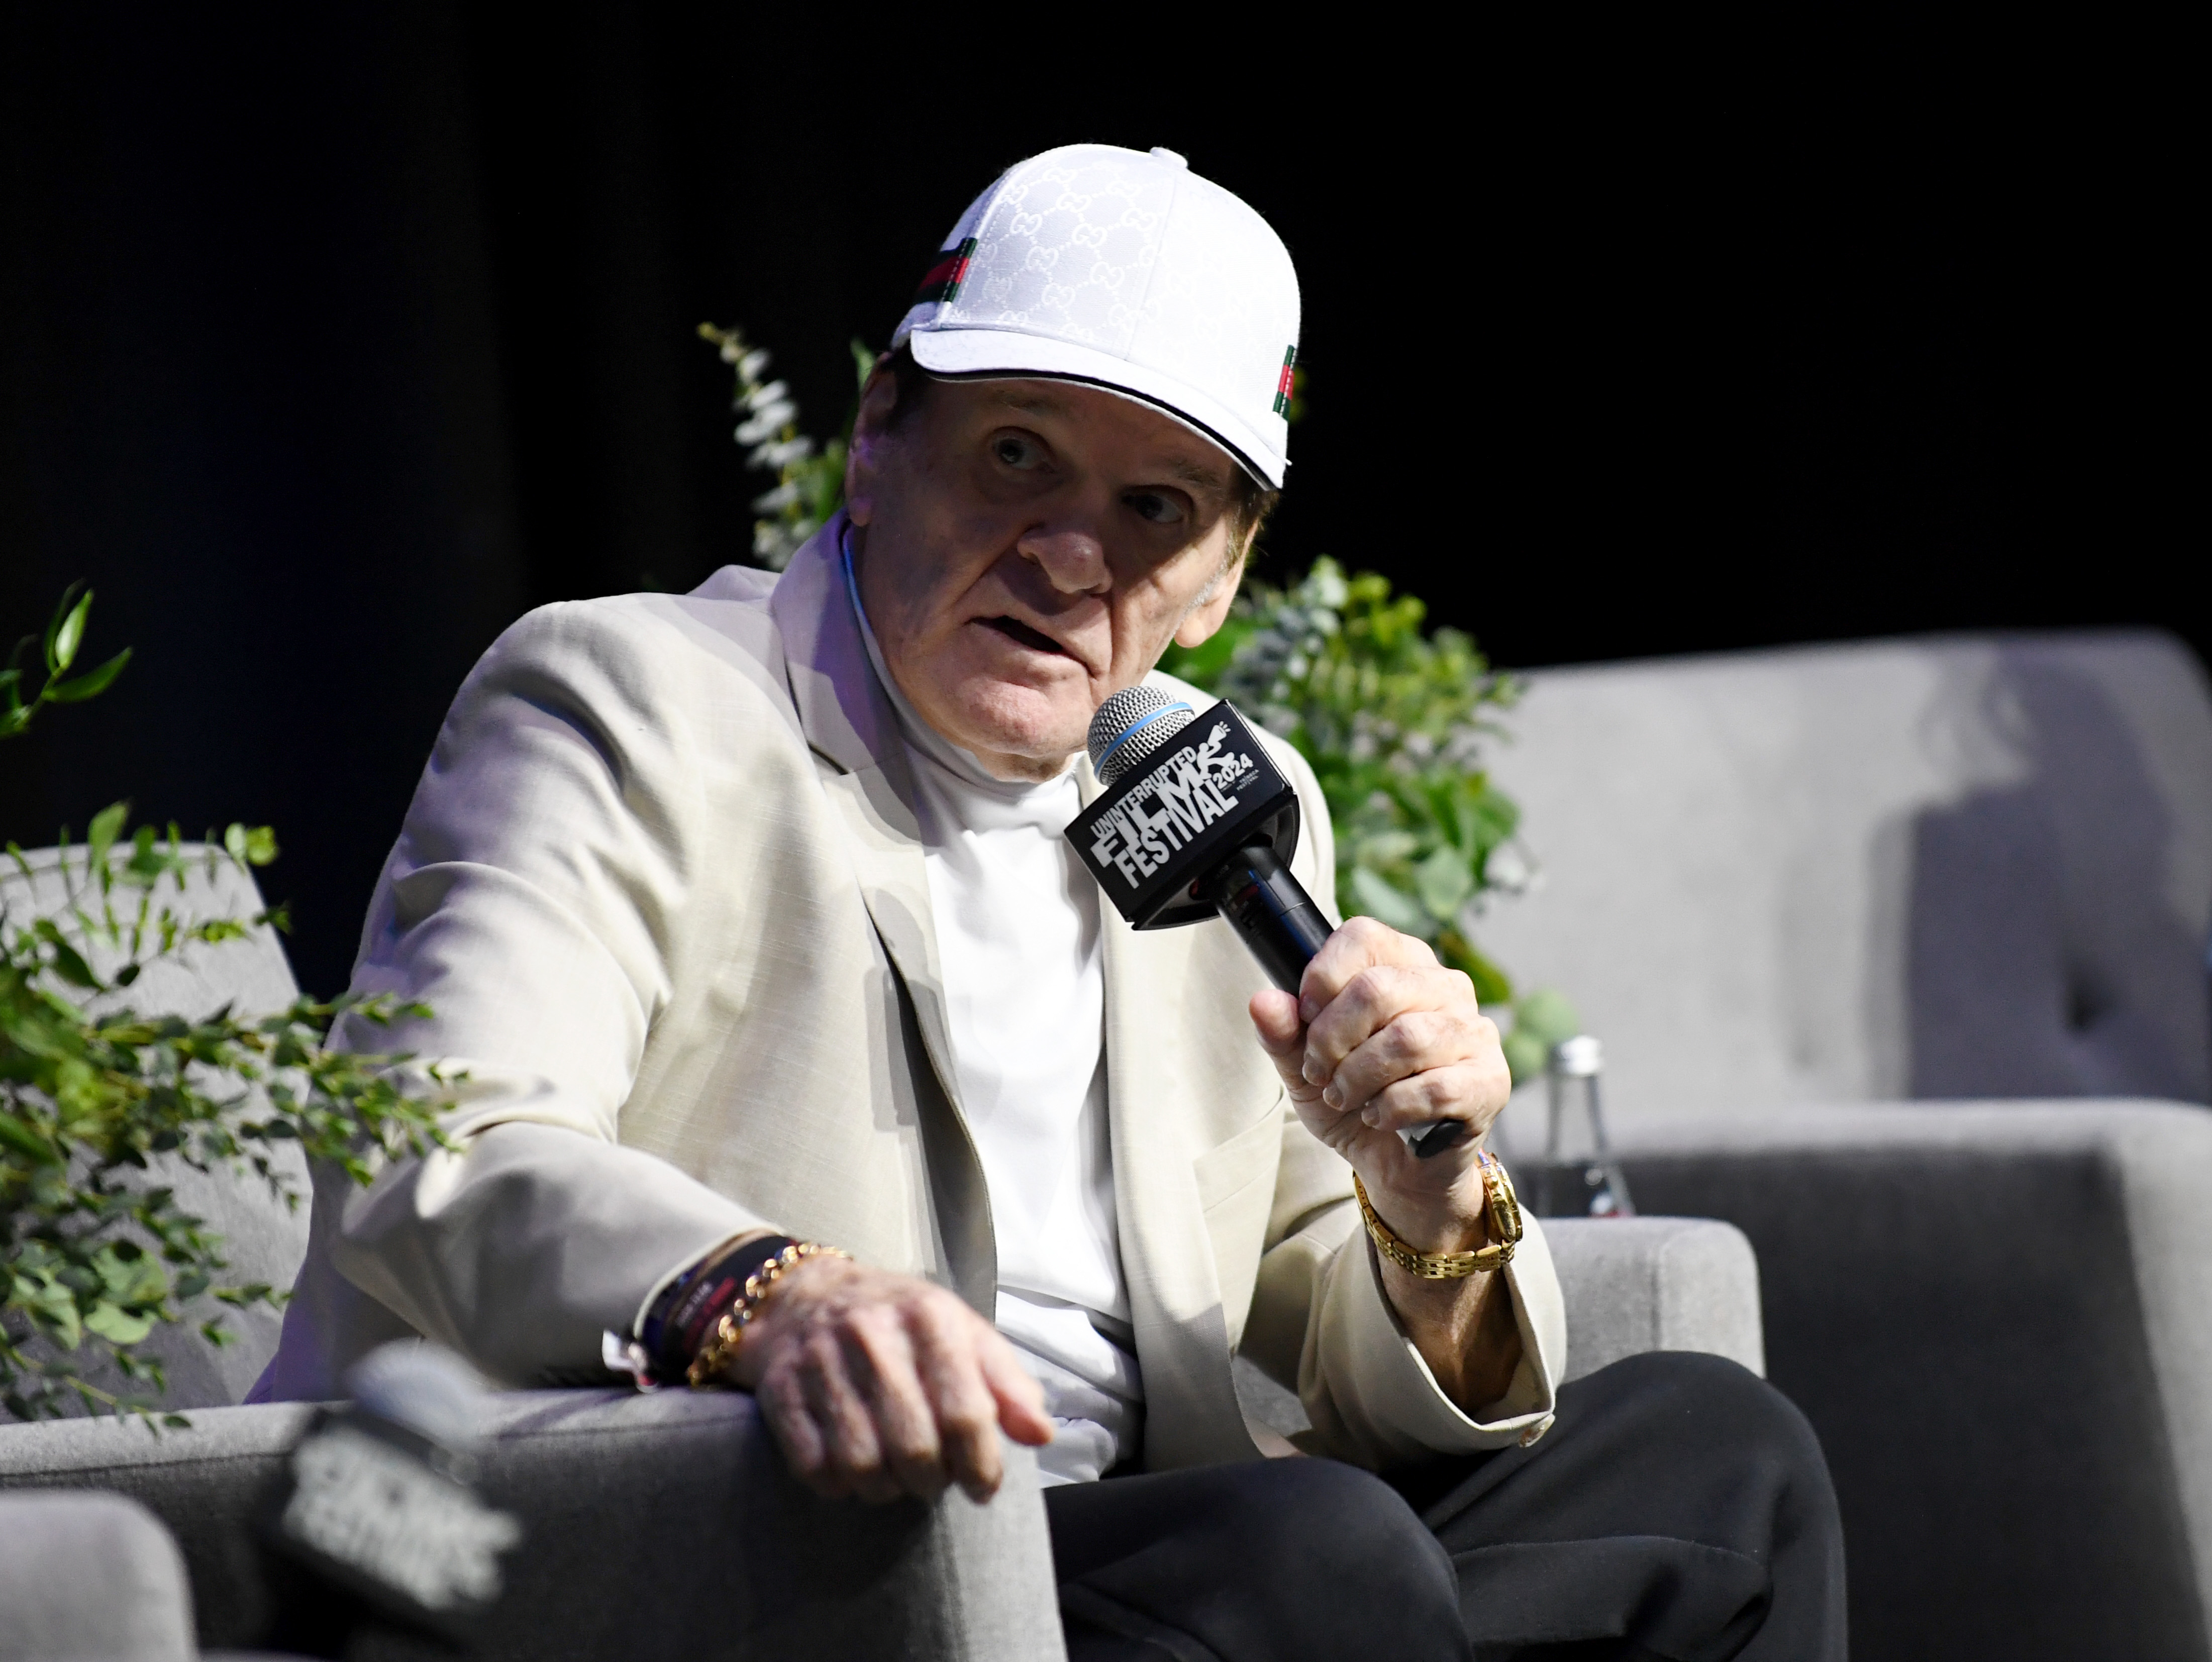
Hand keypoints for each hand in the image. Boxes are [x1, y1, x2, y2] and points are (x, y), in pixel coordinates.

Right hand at [725, 1256, 1052, 1503]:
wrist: (806, 1293)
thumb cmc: (900, 1323)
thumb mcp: (962, 1333)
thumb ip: (1007, 1383)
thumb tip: (1041, 1434)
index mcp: (929, 1316)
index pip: (967, 1412)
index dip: (982, 1464)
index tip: (984, 1487)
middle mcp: (873, 1334)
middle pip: (914, 1447)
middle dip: (932, 1482)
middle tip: (933, 1481)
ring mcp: (821, 1360)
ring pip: (861, 1463)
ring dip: (884, 1489)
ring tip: (894, 1478)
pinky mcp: (779, 1387)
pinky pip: (811, 1465)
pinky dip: (836, 1484)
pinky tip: (850, 1471)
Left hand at [1248, 917, 1512, 1249]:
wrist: (1396, 1165)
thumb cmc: (1354, 1100)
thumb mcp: (1303, 1066)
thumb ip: (1283, 1032)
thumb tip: (1263, 1002)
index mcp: (1402, 964)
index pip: (1363, 938)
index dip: (1321, 980)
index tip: (1304, 1021)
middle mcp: (1446, 987)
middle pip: (1378, 988)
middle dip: (1331, 1038)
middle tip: (1318, 1071)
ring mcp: (1475, 1032)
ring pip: (1407, 1038)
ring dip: (1358, 1076)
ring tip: (1343, 1097)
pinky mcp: (1490, 1080)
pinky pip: (1437, 1086)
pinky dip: (1392, 1108)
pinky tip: (1378, 1116)